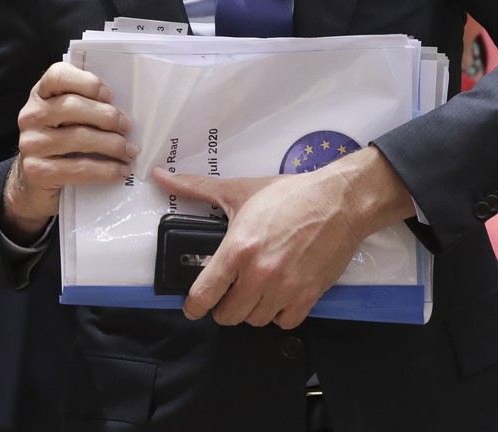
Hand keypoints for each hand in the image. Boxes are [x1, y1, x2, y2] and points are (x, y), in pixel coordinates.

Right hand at [1, 62, 135, 241]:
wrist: (33, 186)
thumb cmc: (60, 147)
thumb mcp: (66, 121)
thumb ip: (85, 108)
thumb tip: (123, 111)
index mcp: (40, 96)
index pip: (58, 75)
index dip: (86, 82)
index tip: (109, 95)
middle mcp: (31, 116)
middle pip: (72, 107)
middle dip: (107, 116)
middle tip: (127, 127)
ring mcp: (31, 144)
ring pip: (79, 138)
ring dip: (112, 145)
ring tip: (129, 152)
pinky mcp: (37, 171)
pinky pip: (78, 168)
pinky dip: (105, 170)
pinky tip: (120, 171)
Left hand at [152, 147, 413, 329]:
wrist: (338, 202)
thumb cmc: (287, 195)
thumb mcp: (238, 190)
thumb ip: (195, 188)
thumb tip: (158, 176)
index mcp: (238, 249)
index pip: (206, 293)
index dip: (194, 307)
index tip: (192, 309)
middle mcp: (259, 274)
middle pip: (229, 315)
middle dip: (224, 308)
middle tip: (227, 294)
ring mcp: (286, 288)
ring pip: (256, 320)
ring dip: (250, 310)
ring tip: (252, 292)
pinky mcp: (309, 296)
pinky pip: (285, 322)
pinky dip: (278, 315)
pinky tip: (277, 297)